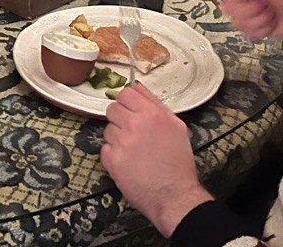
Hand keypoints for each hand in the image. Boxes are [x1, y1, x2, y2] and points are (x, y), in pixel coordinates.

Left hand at [101, 83, 213, 236]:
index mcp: (152, 114)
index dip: (126, 102)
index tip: (130, 111)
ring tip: (134, 150)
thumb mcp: (176, 126)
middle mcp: (135, 125)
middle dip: (120, 118)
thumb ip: (154, 103)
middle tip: (132, 132)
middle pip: (112, 109)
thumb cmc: (177, 162)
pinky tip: (128, 162)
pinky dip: (113, 154)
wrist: (174, 195)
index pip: (126, 93)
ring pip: (108, 129)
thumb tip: (137, 86)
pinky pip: (104, 149)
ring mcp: (121, 143)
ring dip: (117, 137)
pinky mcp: (112, 161)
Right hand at [215, 0, 282, 41]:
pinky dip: (262, 30)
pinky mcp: (256, 29)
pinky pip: (247, 33)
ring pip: (238, 23)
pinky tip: (272, 25)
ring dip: (259, 21)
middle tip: (265, 4)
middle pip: (228, 8)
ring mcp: (249, 14)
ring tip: (272, 15)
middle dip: (249, 10)